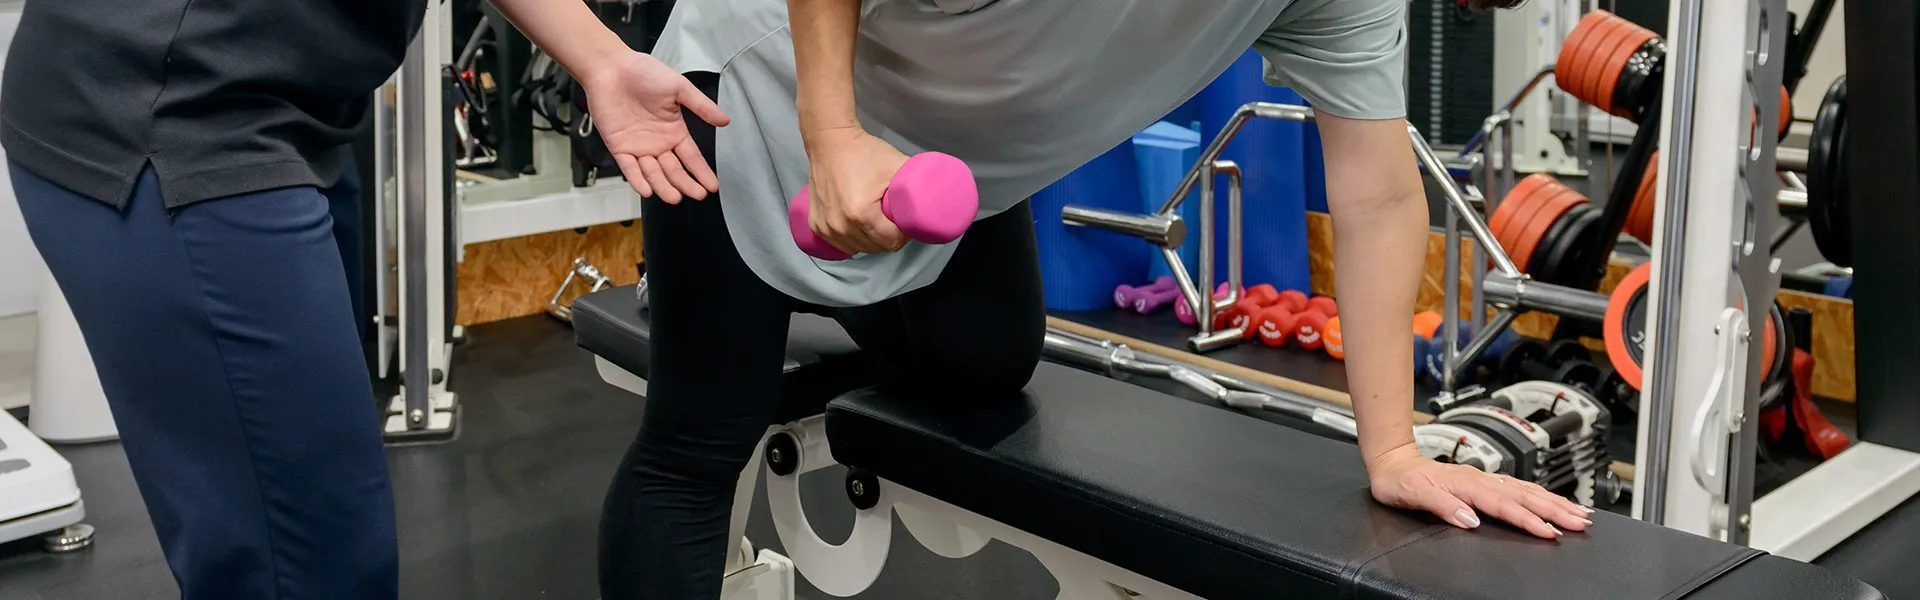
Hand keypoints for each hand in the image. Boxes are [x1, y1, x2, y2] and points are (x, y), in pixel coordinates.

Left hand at [579, 52, 729, 202]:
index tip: (713, 186)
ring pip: (653, 173)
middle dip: (685, 183)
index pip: (691, 157)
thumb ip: (701, 106)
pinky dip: (637, 179)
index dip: (702, 172)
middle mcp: (658, 143)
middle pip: (674, 170)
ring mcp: (638, 146)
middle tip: (697, 195)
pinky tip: (647, 190)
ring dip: (663, 186)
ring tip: (674, 198)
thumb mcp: (679, 88)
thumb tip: (725, 121)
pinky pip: (629, 167)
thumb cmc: (644, 72)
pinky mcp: (618, 146)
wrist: (611, 67)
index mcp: (674, 131)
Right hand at [802, 127, 910, 255]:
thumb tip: (937, 201)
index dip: (903, 234)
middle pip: (876, 248)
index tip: (905, 221)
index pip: (892, 242)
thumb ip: (920, 184)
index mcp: (862, 215)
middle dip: (888, 237)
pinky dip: (852, 239)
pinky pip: (841, 245)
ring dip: (870, 240)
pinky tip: (858, 226)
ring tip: (875, 221)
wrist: (829, 142)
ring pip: (858, 249)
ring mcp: (826, 228)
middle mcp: (841, 226)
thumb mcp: (897, 165)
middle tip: (891, 219)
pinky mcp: (816, 226)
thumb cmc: (864, 152)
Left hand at [1367, 445, 1593, 538]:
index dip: (1528, 520)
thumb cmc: (1399, 480)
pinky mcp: (1484, 481)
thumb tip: (1470, 519)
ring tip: (1579, 513)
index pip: (1504, 505)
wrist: (1392, 462)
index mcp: (1466, 484)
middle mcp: (1479, 479)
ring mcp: (1484, 479)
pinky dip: (1539, 495)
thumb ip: (1443, 506)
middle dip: (1555, 510)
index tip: (1549, 532)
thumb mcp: (1413, 494)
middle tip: (1581, 523)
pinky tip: (1552, 501)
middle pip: (1524, 496)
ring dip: (1553, 502)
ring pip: (1526, 491)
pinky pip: (1518, 488)